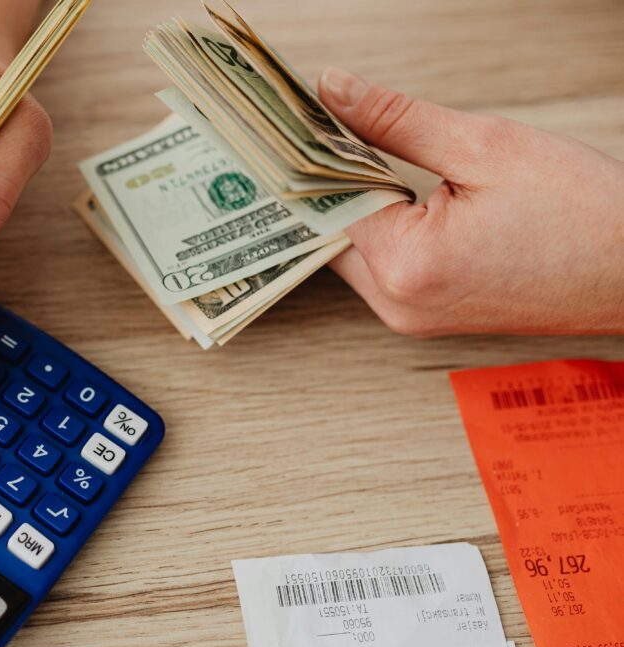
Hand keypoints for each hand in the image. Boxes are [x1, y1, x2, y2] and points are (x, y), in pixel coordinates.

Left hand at [318, 67, 623, 335]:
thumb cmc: (582, 211)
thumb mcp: (484, 145)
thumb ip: (395, 119)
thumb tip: (333, 90)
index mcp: (406, 267)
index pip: (327, 199)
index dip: (315, 151)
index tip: (303, 115)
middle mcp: (397, 305)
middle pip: (331, 230)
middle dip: (331, 177)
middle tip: (324, 124)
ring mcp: (411, 317)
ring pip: (352, 248)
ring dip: (356, 201)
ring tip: (363, 149)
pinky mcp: (427, 316)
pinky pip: (382, 264)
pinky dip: (381, 226)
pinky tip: (393, 188)